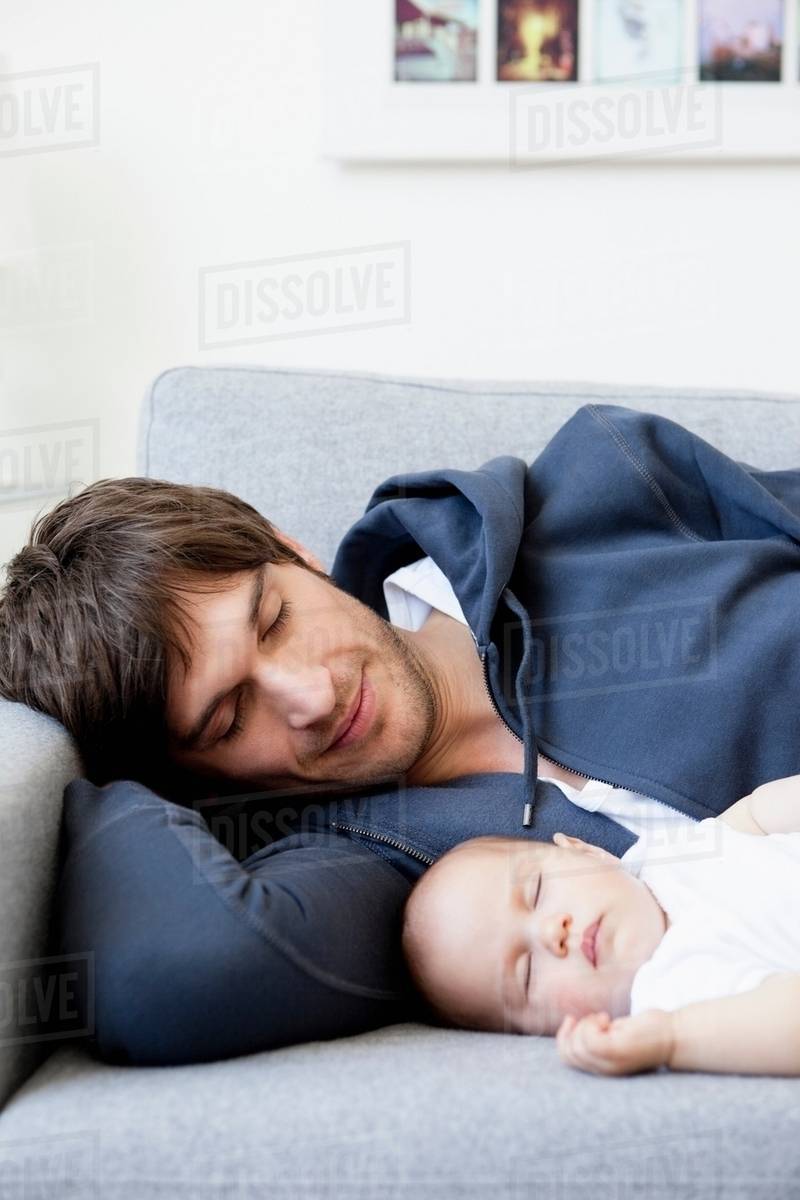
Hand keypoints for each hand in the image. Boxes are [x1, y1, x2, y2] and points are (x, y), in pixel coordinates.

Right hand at [556, 1009, 674, 1075]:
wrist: (674, 1036)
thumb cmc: (646, 1032)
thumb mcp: (615, 1035)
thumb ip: (596, 1038)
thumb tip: (573, 1025)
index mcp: (603, 1068)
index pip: (567, 1059)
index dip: (563, 1037)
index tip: (573, 1019)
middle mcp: (604, 1070)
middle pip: (568, 1052)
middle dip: (572, 1030)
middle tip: (594, 1019)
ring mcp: (610, 1063)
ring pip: (577, 1045)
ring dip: (584, 1025)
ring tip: (603, 1019)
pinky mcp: (617, 1051)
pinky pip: (589, 1039)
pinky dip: (592, 1024)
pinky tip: (607, 1019)